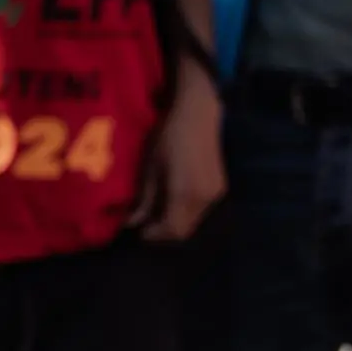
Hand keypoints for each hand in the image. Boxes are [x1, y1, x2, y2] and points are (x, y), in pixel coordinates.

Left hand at [129, 62, 225, 241]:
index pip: (172, 230)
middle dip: (163, 232)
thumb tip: (132, 223)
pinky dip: (184, 213)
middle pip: (185, 230)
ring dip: (174, 223)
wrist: (200, 115)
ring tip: (155, 214)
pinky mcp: (220, 187)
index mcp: (186, 194)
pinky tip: (171, 202)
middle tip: (145, 226)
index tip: (138, 232)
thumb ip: (144, 199)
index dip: (154, 236)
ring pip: (193, 222)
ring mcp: (215, 193)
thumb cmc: (169, 137)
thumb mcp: (150, 168)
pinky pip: (200, 211)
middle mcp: (205, 199)